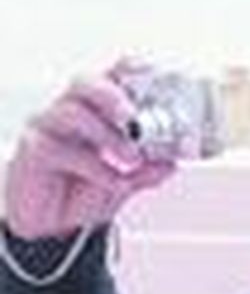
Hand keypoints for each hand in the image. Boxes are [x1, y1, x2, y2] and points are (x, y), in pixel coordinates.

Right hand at [4, 68, 172, 239]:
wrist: (55, 223)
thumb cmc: (86, 190)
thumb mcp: (128, 179)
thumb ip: (149, 169)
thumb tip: (171, 161)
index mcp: (101, 109)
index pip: (114, 76)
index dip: (132, 69)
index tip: (153, 74)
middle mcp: (73, 110)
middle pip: (87, 83)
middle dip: (114, 97)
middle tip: (135, 120)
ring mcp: (49, 126)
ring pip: (72, 112)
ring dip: (108, 135)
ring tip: (132, 158)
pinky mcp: (33, 149)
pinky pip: (61, 149)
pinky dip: (95, 167)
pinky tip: (113, 181)